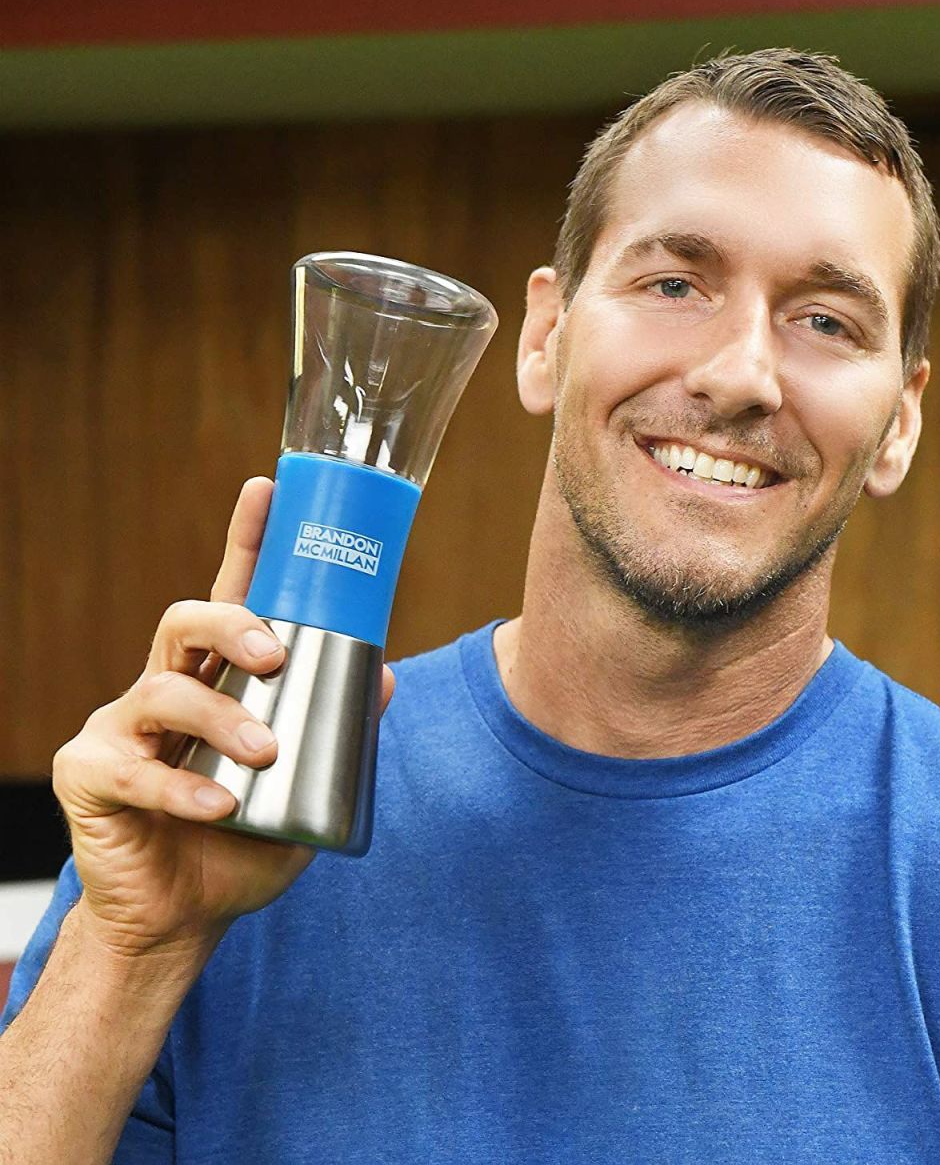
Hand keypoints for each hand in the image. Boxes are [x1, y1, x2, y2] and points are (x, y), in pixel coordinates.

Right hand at [51, 477, 396, 958]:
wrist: (184, 917)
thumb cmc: (245, 842)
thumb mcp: (309, 785)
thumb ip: (340, 733)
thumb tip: (384, 674)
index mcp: (219, 680)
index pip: (232, 596)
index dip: (246, 540)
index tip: (265, 487)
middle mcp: (167, 687)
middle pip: (187, 620)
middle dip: (233, 624)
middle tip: (277, 653)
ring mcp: (124, 728)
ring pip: (164, 690)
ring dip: (221, 718)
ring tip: (265, 752)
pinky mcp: (90, 773)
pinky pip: (133, 770)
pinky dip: (181, 791)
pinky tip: (219, 809)